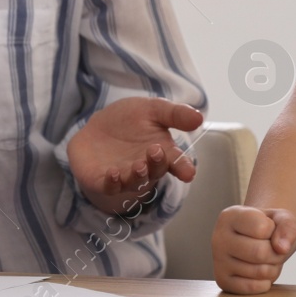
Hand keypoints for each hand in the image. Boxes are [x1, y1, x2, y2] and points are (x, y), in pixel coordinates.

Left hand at [67, 96, 202, 216]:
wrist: (96, 128)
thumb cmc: (128, 120)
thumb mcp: (152, 110)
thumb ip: (174, 114)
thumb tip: (199, 117)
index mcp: (162, 152)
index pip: (176, 162)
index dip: (183, 168)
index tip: (189, 172)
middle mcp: (146, 168)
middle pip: (155, 171)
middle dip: (157, 164)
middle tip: (155, 151)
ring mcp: (125, 177)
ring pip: (134, 182)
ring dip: (138, 176)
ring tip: (139, 165)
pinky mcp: (103, 181)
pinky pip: (110, 187)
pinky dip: (112, 182)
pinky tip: (113, 172)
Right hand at [213, 205, 295, 294]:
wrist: (254, 241)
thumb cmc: (267, 227)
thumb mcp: (281, 218)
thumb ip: (287, 226)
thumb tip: (282, 248)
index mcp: (229, 216)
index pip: (262, 228)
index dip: (273, 230)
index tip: (267, 228)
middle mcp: (218, 238)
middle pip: (260, 253)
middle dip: (276, 253)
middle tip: (272, 249)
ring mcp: (218, 261)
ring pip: (259, 272)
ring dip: (272, 268)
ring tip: (265, 259)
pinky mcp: (222, 281)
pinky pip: (252, 288)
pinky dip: (265, 283)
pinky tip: (259, 273)